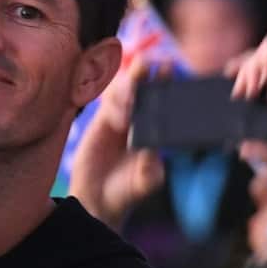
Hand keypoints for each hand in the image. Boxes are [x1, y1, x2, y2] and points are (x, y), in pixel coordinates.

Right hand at [69, 56, 165, 228]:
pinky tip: (115, 119)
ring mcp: (118, 117)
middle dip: (144, 72)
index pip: (163, 96)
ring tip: (127, 110)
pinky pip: (104, 102)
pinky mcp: (99, 121)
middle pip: (141, 83)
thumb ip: (150, 169)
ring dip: (126, 91)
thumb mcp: (145, 182)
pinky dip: (111, 104)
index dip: (166, 81)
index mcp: (156, 128)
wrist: (97, 200)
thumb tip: (151, 150)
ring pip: (121, 89)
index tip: (169, 71)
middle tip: (148, 68)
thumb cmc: (126, 191)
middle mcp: (139, 117)